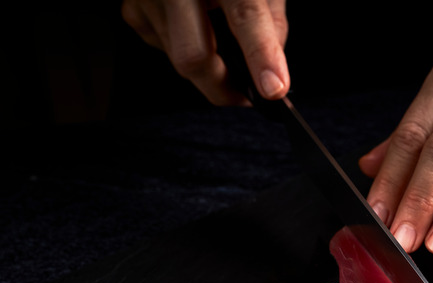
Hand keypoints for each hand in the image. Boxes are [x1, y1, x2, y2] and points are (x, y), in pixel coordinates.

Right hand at [122, 0, 289, 104]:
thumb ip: (272, 20)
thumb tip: (272, 69)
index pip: (245, 15)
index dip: (261, 55)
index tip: (274, 88)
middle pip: (195, 57)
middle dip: (222, 88)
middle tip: (244, 97)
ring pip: (178, 58)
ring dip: (207, 66)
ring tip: (218, 40)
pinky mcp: (132, 9)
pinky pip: (163, 47)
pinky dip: (183, 47)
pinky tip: (192, 26)